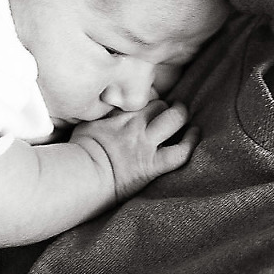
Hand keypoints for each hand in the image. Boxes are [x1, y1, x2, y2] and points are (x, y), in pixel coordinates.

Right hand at [70, 99, 195, 201]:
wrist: (81, 176)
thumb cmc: (78, 152)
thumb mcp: (86, 123)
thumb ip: (102, 113)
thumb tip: (103, 105)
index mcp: (119, 114)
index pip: (142, 97)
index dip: (147, 100)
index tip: (148, 105)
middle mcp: (135, 124)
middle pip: (159, 105)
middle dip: (164, 107)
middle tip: (166, 111)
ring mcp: (145, 144)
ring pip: (174, 119)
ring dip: (180, 115)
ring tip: (181, 115)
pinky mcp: (153, 165)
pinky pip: (180, 151)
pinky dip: (190, 142)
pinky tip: (194, 134)